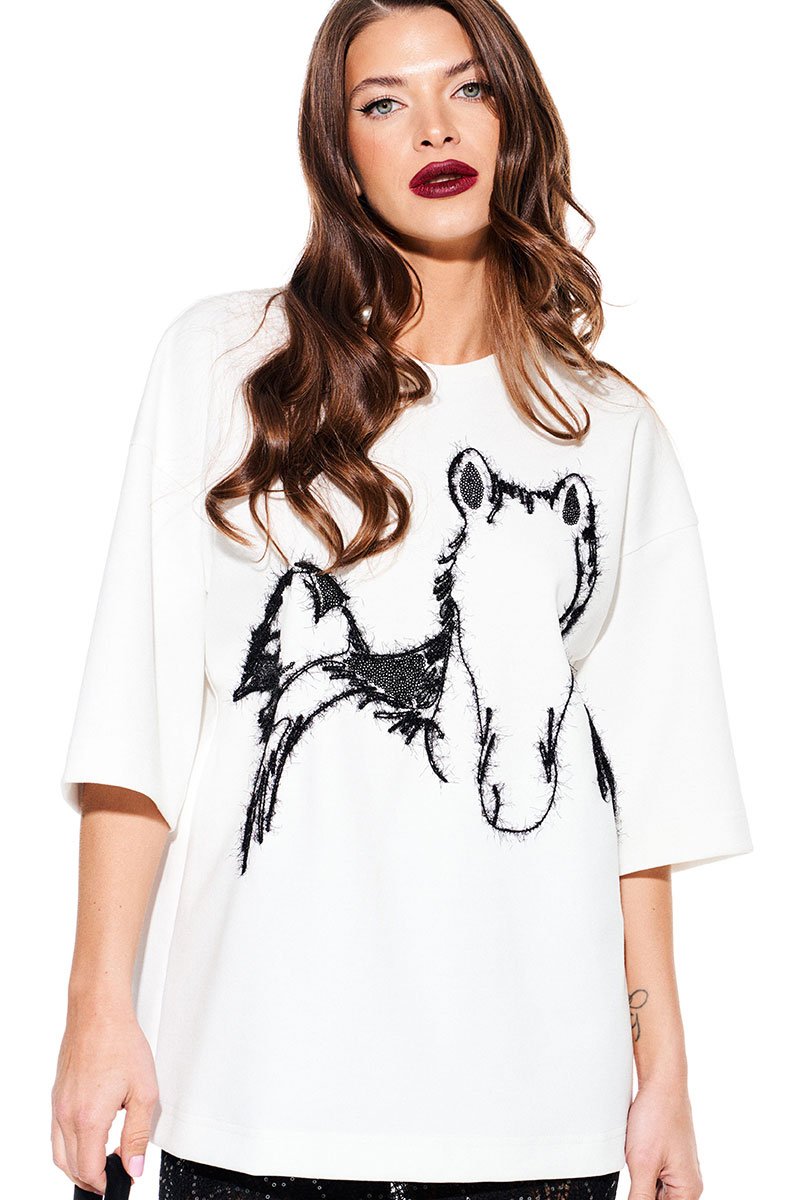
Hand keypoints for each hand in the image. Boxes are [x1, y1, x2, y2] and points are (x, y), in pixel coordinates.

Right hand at [51, 1002, 157, 1193]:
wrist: (98, 1013)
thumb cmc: (121, 1043)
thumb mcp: (144, 1092)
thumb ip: (137, 1135)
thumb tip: (134, 1167)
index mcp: (88, 1118)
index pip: (89, 1170)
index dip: (106, 1183)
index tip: (122, 1180)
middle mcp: (66, 1115)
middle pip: (71, 1167)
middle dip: (92, 1178)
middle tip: (115, 1175)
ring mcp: (58, 1106)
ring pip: (59, 1153)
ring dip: (78, 1165)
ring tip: (103, 1163)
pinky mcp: (57, 1096)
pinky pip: (57, 1133)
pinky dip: (71, 1145)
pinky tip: (91, 1137)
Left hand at [624, 1078, 703, 1198]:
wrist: (661, 1081)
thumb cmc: (657, 1117)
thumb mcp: (643, 1165)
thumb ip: (640, 1199)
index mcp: (688, 1191)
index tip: (637, 1183)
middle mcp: (688, 1183)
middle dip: (641, 1191)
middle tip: (636, 1163)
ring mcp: (678, 1169)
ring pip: (654, 1190)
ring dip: (640, 1182)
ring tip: (636, 1157)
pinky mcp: (668, 1158)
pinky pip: (653, 1175)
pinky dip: (642, 1170)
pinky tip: (635, 1154)